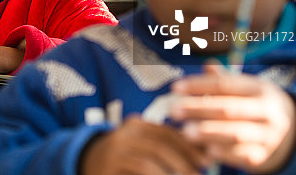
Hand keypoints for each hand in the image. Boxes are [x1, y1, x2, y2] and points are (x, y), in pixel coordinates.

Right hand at [79, 116, 209, 174]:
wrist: (87, 161)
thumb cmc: (126, 154)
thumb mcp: (143, 142)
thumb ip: (167, 144)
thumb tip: (204, 153)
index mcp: (135, 125)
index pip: (167, 132)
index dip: (189, 145)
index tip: (208, 159)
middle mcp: (123, 136)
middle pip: (159, 146)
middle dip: (184, 162)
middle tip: (200, 174)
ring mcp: (114, 154)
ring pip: (147, 164)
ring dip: (171, 174)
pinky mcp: (108, 171)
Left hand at [170, 63, 295, 172]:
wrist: (292, 133)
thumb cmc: (256, 104)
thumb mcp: (246, 88)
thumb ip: (224, 79)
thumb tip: (207, 64)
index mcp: (260, 89)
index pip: (225, 85)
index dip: (199, 85)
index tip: (175, 88)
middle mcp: (267, 111)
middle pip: (229, 109)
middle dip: (198, 109)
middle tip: (174, 110)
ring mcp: (268, 135)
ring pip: (236, 133)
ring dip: (208, 133)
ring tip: (185, 132)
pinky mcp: (264, 156)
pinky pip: (242, 155)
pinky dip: (224, 153)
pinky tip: (206, 150)